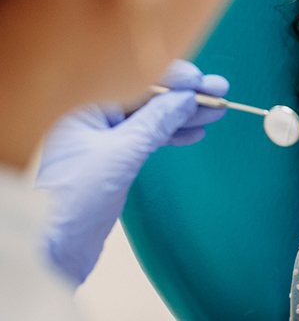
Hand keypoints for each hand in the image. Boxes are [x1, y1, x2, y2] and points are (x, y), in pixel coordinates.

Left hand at [35, 59, 228, 285]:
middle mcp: (93, 114)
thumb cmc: (71, 199)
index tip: (202, 82)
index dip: (173, 78)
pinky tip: (195, 132)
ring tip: (216, 111)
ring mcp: (104, 136)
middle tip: (219, 91)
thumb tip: (186, 98)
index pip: (136, 78)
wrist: (52, 247)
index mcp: (85, 104)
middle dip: (185, 95)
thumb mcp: (121, 154)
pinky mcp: (114, 157)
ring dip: (185, 114)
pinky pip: (148, 137)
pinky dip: (173, 135)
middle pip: (148, 96)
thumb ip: (156, 122)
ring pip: (153, 117)